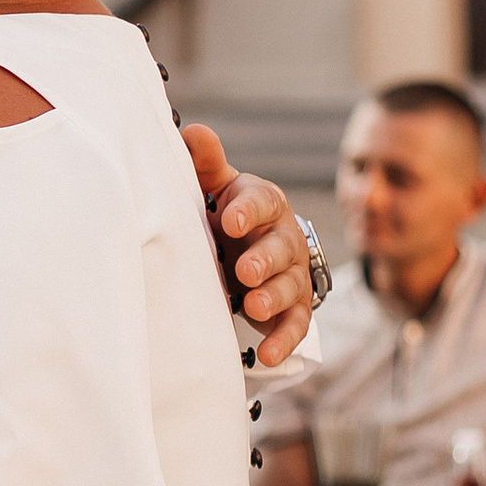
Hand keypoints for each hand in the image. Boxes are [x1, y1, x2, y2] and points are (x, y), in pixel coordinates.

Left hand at [181, 131, 317, 366]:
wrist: (249, 251)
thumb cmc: (226, 214)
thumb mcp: (217, 187)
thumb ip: (206, 164)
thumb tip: (190, 132)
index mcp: (263, 203)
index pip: (263, 200)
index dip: (248, 209)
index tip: (227, 219)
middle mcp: (283, 237)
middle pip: (281, 245)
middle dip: (264, 258)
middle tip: (244, 269)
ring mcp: (291, 275)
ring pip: (290, 285)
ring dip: (272, 296)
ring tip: (251, 305)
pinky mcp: (293, 309)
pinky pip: (294, 325)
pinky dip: (283, 339)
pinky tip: (267, 352)